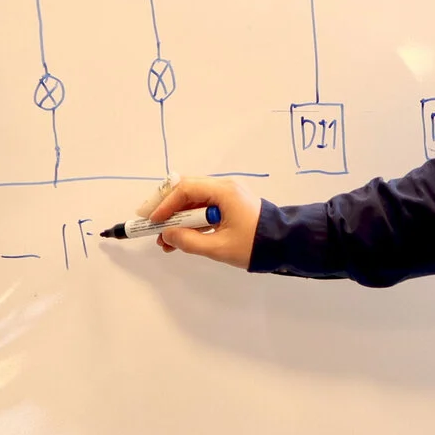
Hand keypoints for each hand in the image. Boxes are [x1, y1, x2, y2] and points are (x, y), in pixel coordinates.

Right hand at [146, 174, 260, 267]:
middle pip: (187, 190)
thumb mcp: (219, 247)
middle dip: (166, 208)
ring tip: (164, 240)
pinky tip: (178, 239)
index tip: (154, 221)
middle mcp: (225, 187)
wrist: (285, 245)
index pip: (186, 189)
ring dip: (177, 218)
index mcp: (224, 191)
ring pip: (193, 201)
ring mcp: (227, 196)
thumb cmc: (255, 245)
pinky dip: (189, 222)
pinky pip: (203, 209)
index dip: (166, 204)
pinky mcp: (229, 206)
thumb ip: (189, 241)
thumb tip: (167, 235)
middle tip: (149, 223)